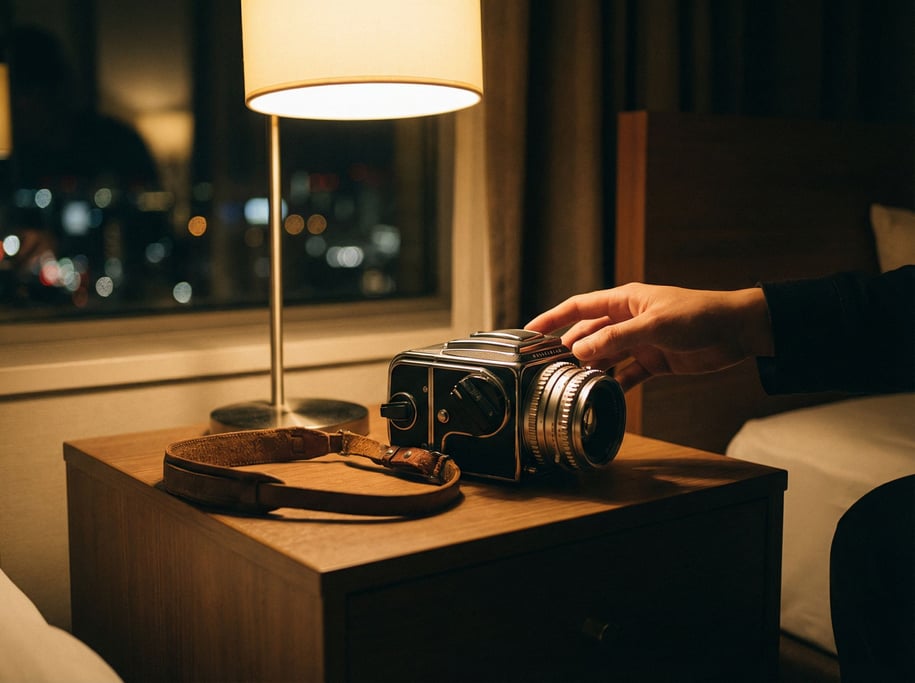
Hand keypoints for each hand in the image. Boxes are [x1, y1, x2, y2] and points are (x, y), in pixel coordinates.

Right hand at [525, 283, 773, 390]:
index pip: (578, 307)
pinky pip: (626, 374)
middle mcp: (627, 320)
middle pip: (588, 334)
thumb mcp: (654, 326)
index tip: (528, 332)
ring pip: (605, 357)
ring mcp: (639, 341)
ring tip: (570, 385)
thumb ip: (615, 339)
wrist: (738, 331)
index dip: (552, 318)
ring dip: (590, 369)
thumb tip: (579, 351)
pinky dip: (614, 385)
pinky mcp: (654, 361)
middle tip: (546, 368)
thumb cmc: (698, 315)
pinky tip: (602, 396)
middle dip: (567, 349)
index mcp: (624, 301)